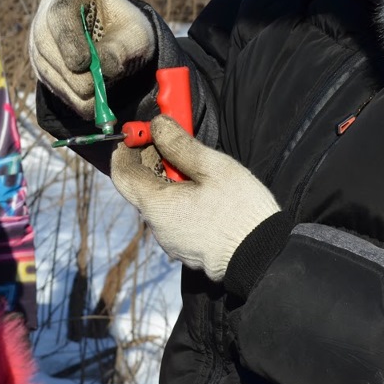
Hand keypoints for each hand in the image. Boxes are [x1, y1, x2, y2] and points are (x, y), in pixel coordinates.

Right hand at [28, 0, 155, 118]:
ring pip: (45, 66)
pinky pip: (48, 82)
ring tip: (97, 101)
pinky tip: (89, 105)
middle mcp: (48, 9)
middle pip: (45, 42)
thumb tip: (104, 67)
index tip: (83, 63)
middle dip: (69, 72)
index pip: (59, 11)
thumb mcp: (136, 35)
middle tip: (93, 90)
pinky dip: (69, 97)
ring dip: (70, 88)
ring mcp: (40, 36)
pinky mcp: (41, 61)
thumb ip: (121, 48)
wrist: (120, 42)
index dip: (67, 38)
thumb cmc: (128, 31)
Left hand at [111, 115, 280, 280]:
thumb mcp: (213, 168)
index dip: (127, 147)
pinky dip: (177, 196)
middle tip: (173, 140)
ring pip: (156, 200)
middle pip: (139, 185)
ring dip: (166, 177)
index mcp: (156, 205)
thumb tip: (157, 125)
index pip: (121, 173)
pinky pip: (171, 214)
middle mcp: (155, 225)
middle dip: (150, 158)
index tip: (143, 131)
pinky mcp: (183, 246)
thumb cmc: (240, 212)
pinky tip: (200, 188)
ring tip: (193, 163)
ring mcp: (169, 239)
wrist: (262, 258)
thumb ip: (180, 144)